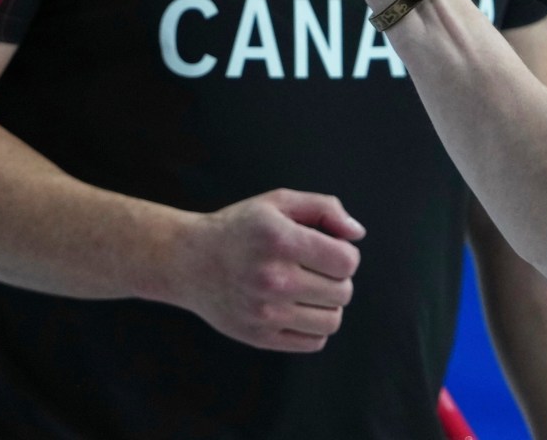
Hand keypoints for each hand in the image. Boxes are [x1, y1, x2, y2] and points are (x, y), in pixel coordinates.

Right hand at [169, 189, 365, 352]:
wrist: (189, 260)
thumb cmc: (239, 229)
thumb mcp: (277, 203)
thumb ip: (323, 208)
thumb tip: (357, 233)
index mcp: (280, 240)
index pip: (346, 261)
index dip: (345, 254)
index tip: (327, 250)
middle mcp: (273, 278)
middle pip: (343, 291)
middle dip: (337, 278)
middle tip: (314, 269)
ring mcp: (265, 312)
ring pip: (332, 321)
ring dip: (328, 305)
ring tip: (307, 290)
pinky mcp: (260, 336)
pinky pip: (313, 342)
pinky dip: (313, 327)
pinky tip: (296, 308)